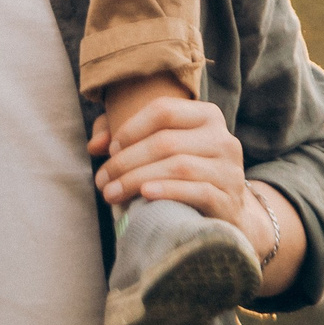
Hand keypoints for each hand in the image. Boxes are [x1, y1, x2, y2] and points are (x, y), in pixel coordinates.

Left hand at [88, 98, 246, 222]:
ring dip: (137, 179)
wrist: (229, 215)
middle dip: (126, 161)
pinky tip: (145, 195)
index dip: (131, 127)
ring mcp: (229, 170)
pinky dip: (168, 191)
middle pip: (166, 141)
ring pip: (178, 166)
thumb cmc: (185, 176)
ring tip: (111, 193)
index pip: (164, 109)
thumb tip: (94, 145)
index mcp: (206, 116)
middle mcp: (223, 138)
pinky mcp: (229, 199)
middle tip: (102, 180)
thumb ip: (123, 138)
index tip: (110, 149)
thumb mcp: (158, 150)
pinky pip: (197, 191)